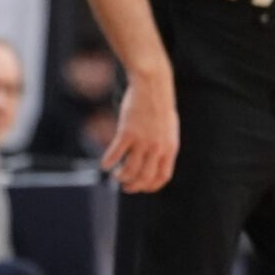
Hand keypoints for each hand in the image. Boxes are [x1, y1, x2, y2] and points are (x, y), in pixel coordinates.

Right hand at [102, 70, 178, 193]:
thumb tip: (153, 161)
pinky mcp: (127, 132)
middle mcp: (158, 147)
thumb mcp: (168, 130)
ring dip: (120, 177)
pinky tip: (104, 164)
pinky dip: (107, 162)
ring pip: (129, 170)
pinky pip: (115, 154)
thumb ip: (162, 146)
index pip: (162, 177)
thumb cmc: (159, 108)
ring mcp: (142, 141)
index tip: (141, 187)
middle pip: (145, 177)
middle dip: (133, 186)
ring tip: (115, 176)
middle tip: (125, 186)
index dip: (151, 186)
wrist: (153, 86)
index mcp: (170, 148)